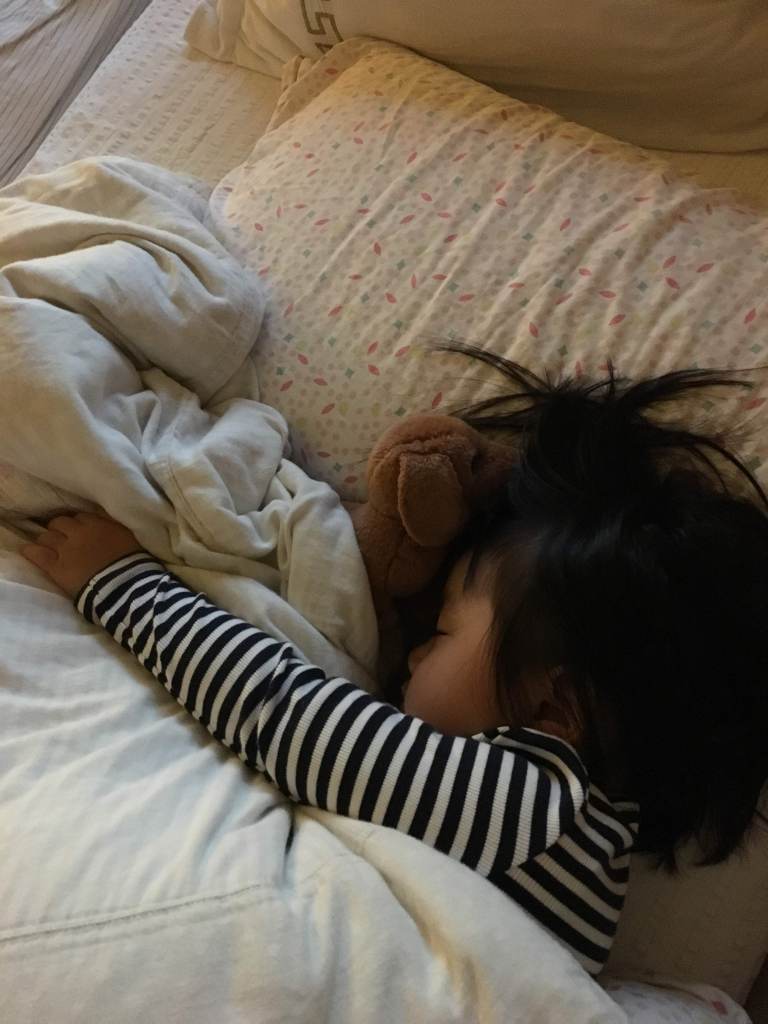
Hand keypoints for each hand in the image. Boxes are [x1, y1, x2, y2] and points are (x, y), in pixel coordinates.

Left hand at [21, 512, 144, 597]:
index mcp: (100, 524)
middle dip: (60, 529)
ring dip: (47, 539)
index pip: (81, 517)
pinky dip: (31, 551)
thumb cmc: (135, 565)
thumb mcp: (131, 538)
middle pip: (60, 523)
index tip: (81, 531)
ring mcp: (65, 549)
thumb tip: (110, 523)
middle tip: (63, 538)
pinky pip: (37, 553)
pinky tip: (29, 550)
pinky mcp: (55, 567)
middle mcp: (79, 532)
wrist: (125, 586)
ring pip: (47, 535)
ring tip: (48, 546)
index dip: (79, 524)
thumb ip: (116, 528)